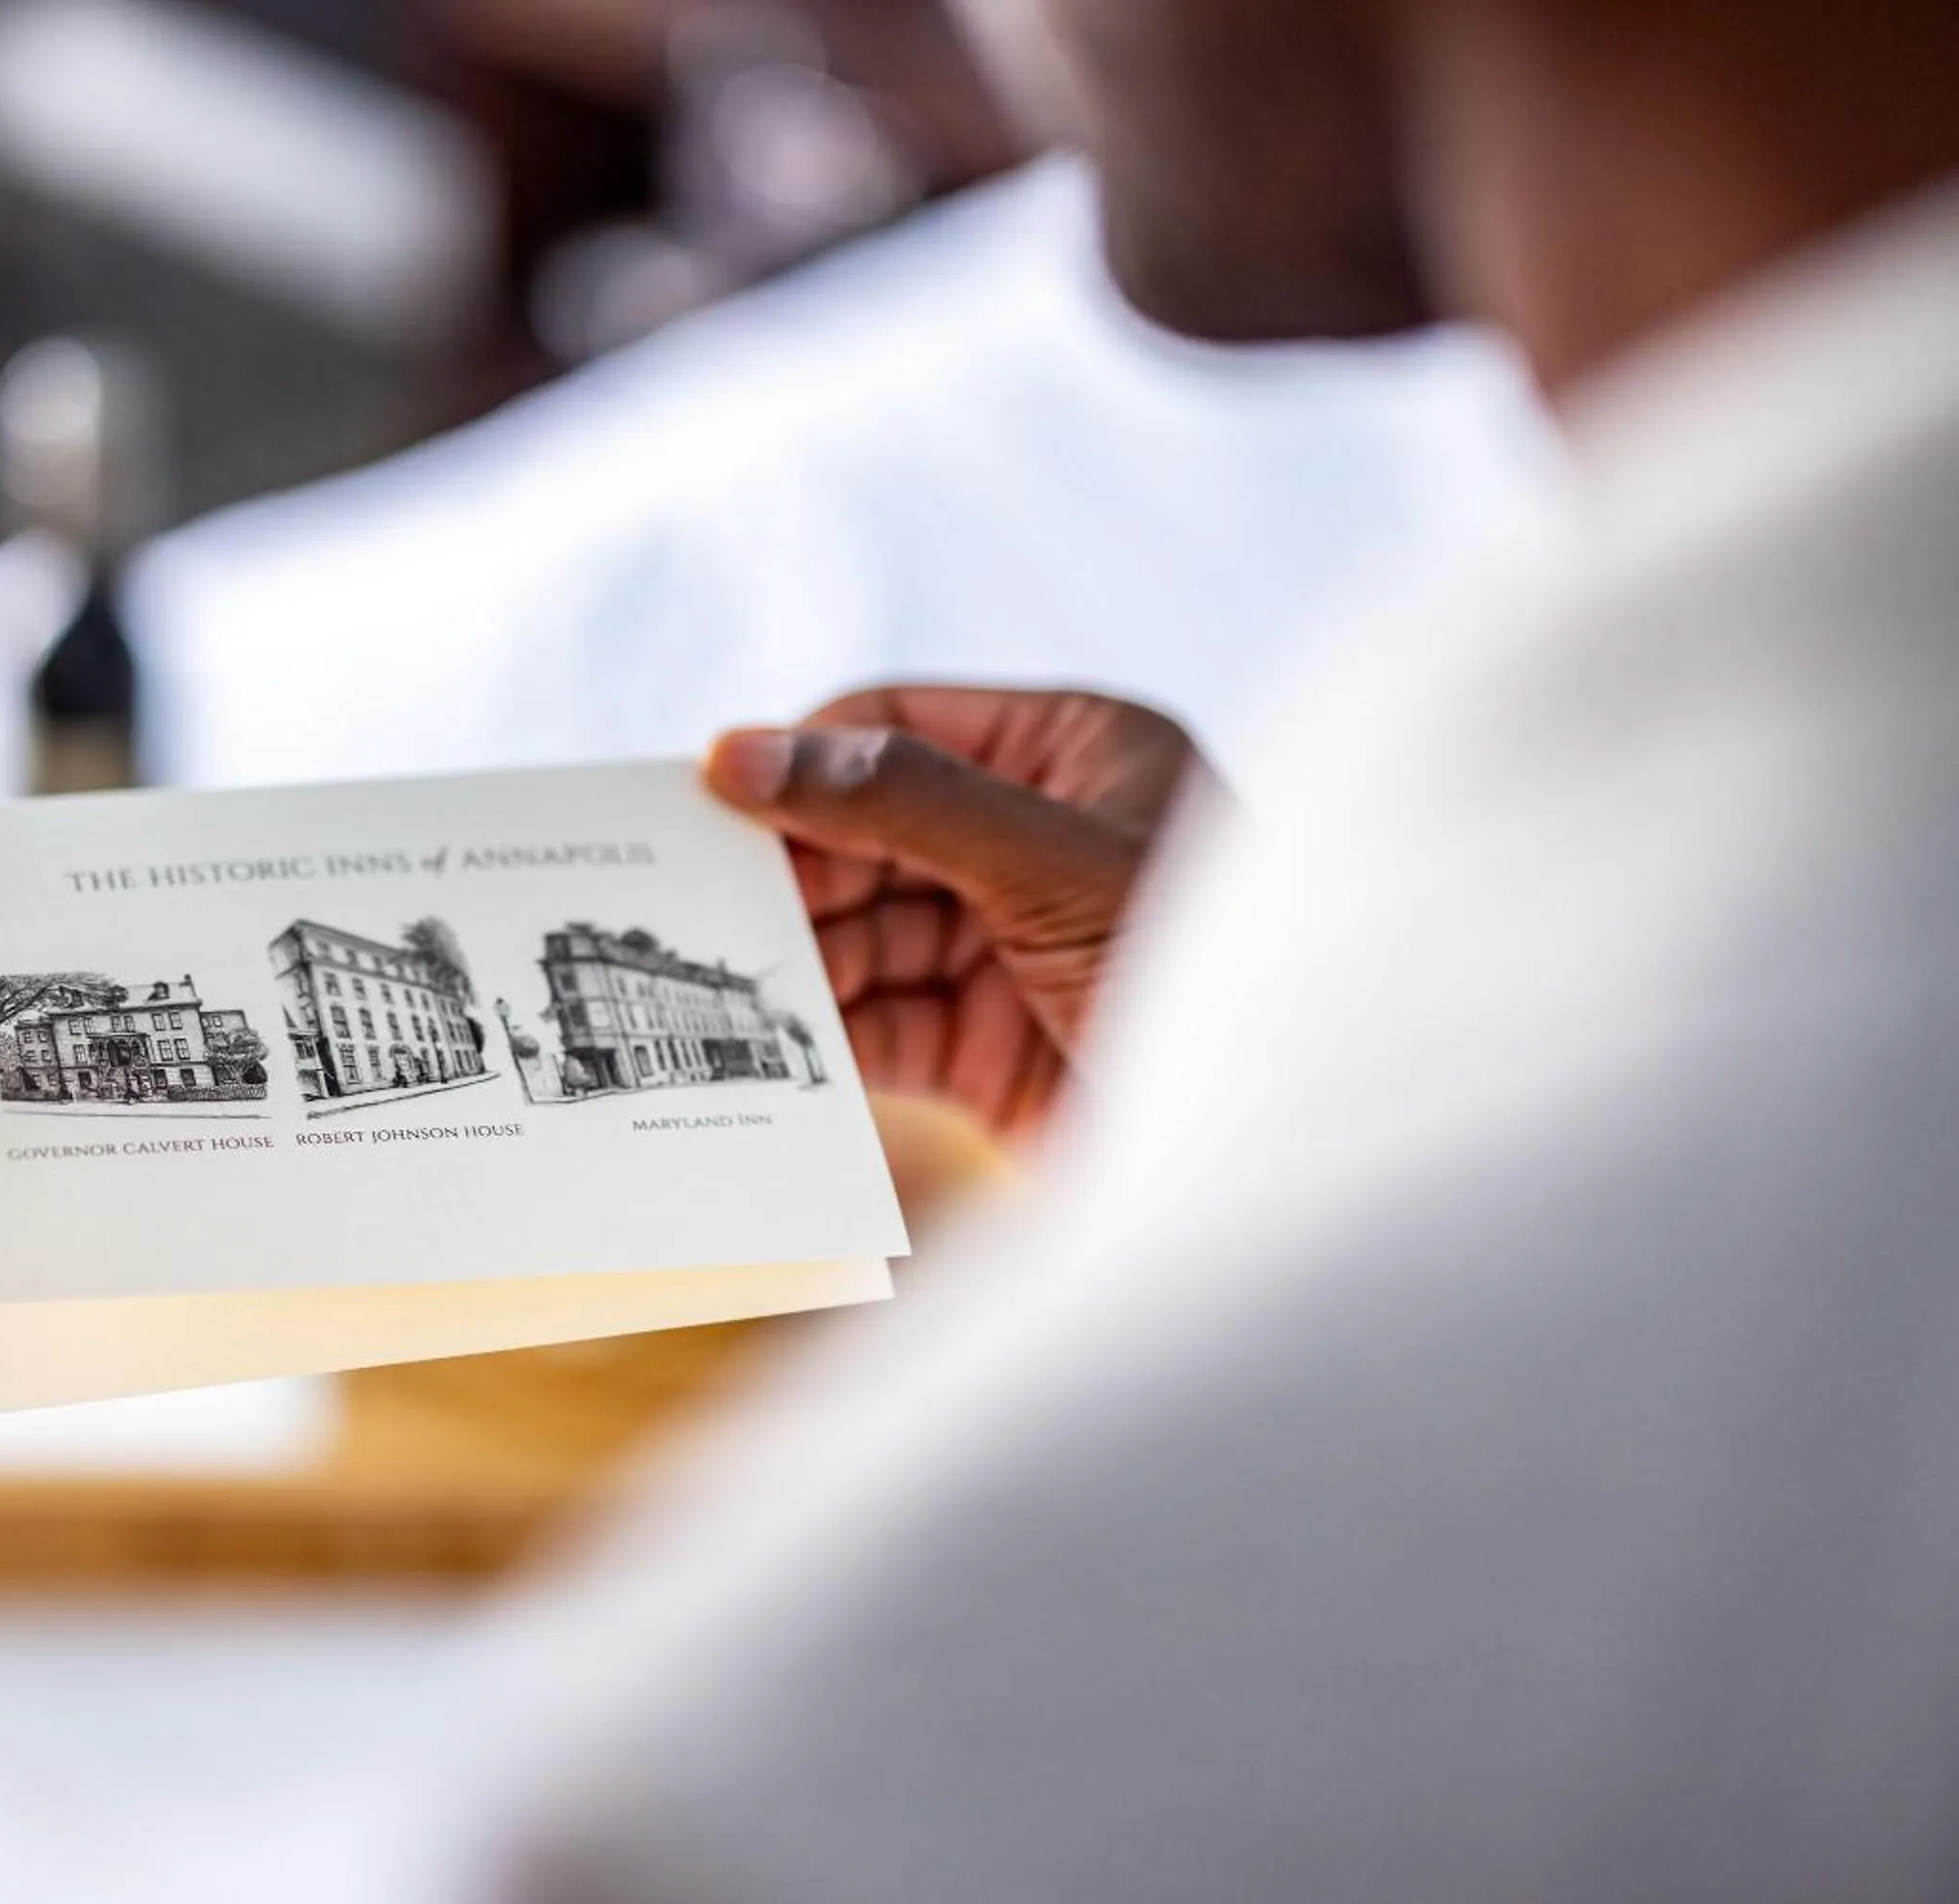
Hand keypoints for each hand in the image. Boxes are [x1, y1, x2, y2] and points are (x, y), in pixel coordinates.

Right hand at [705, 686, 1213, 1140]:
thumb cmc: (1212, 974)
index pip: (893, 728)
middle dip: (787, 878)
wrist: (1292, 1157)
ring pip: (860, 937)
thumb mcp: (1054, 864)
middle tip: (693, 912)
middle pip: (860, 836)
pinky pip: (880, 1028)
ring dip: (795, 965)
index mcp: (1070, 754)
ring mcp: (1006, 951)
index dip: (797, 764)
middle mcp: (1031, 842)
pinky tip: (770, 1052)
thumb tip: (740, 752)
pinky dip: (825, 1039)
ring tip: (714, 991)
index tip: (704, 810)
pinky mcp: (987, 1053)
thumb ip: (901, 801)